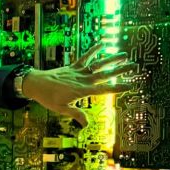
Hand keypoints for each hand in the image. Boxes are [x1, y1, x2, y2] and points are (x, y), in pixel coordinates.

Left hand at [21, 44, 139, 127]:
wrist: (35, 84)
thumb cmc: (48, 98)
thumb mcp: (62, 109)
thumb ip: (76, 115)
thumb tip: (87, 125)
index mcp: (82, 91)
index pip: (104, 90)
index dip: (118, 87)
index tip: (130, 85)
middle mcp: (82, 79)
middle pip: (105, 74)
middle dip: (120, 70)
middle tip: (134, 65)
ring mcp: (78, 72)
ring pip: (98, 64)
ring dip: (111, 59)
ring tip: (124, 54)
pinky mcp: (73, 66)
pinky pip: (85, 58)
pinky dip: (93, 51)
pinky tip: (101, 44)